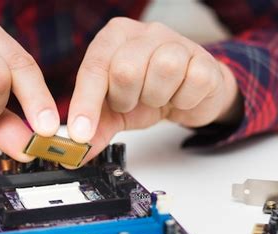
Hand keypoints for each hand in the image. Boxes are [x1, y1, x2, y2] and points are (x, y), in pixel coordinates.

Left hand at [67, 18, 240, 162]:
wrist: (187, 95)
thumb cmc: (146, 94)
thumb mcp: (113, 112)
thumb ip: (94, 130)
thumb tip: (74, 155)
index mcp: (113, 39)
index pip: (93, 68)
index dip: (85, 104)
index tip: (81, 134)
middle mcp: (143, 33)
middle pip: (126, 70)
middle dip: (126, 99)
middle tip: (132, 102)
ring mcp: (176, 42)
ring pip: (163, 70)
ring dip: (156, 98)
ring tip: (156, 97)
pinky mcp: (203, 59)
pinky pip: (192, 82)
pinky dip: (183, 101)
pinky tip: (179, 97)